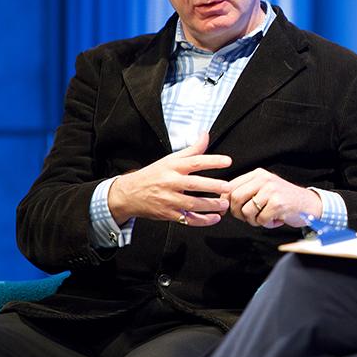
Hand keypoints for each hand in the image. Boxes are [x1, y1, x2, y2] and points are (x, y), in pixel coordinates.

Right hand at [107, 132, 231, 225]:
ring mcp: (168, 200)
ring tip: (224, 204)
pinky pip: (188, 219)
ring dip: (210, 205)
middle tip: (228, 187)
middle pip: (193, 184)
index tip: (228, 161)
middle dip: (212, 186)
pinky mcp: (168, 214)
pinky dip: (202, 221)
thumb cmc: (153, 174)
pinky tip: (215, 218)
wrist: (128, 194)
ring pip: (192, 204)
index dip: (212, 161)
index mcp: (172, 167)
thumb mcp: (170, 159)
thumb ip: (191, 149)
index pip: (194, 161)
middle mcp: (170, 182)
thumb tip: (206, 135)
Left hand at [227, 168, 322, 228]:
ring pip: (246, 211)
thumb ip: (246, 192)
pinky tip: (275, 219)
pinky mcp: (278, 203)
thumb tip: (222, 203)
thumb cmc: (284, 200)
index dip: (225, 201)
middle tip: (248, 218)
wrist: (309, 205)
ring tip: (264, 218)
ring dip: (253, 221)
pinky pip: (260, 219)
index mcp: (258, 174)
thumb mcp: (264, 189)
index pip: (231, 186)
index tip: (225, 211)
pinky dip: (265, 224)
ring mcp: (272, 190)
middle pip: (235, 198)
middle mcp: (264, 179)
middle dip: (238, 213)